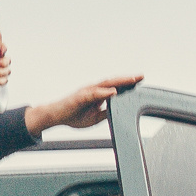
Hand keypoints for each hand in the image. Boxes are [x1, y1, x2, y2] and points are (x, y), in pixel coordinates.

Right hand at [26, 74, 143, 132]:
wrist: (54, 116)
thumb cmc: (72, 115)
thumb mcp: (95, 118)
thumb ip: (106, 112)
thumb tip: (119, 112)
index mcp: (98, 94)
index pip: (115, 87)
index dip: (127, 84)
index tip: (140, 82)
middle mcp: (94, 90)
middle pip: (113, 82)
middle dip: (128, 79)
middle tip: (141, 76)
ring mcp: (87, 92)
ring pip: (106, 84)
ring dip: (119, 81)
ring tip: (132, 80)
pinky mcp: (80, 97)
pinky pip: (94, 93)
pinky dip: (105, 92)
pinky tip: (114, 92)